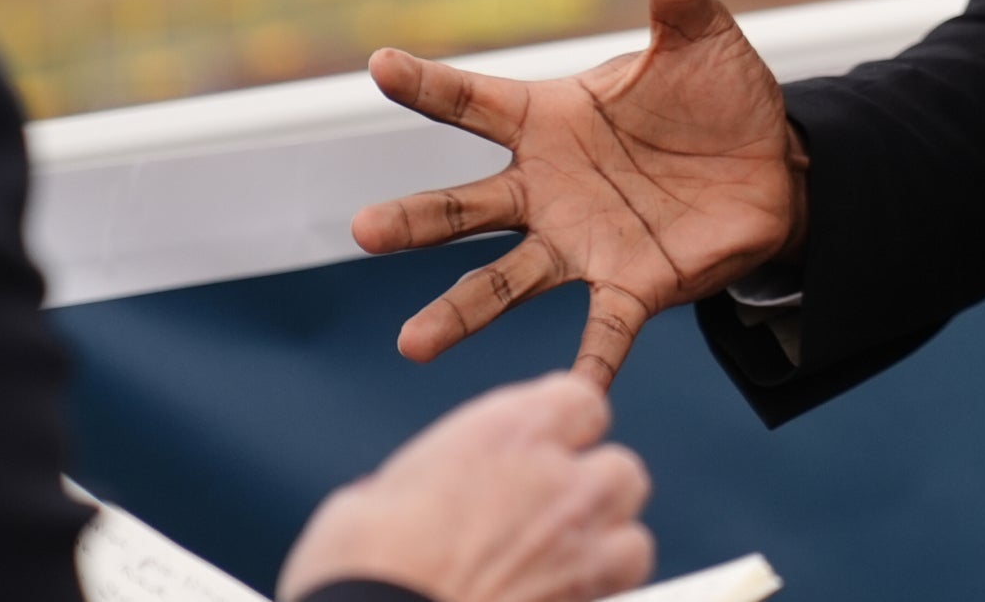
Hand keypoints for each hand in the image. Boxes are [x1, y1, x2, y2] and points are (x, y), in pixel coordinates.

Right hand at [278, 372, 653, 601]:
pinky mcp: (592, 600)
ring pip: (631, 537)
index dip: (564, 429)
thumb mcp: (368, 504)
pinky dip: (598, 595)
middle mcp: (559, 480)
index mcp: (507, 433)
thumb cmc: (354, 573)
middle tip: (545, 522)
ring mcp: (582, 546)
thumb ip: (421, 486)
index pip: (579, 402)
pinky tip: (557, 599)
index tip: (542, 452)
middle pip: (619, 471)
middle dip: (590, 494)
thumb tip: (413, 499)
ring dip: (601, 550)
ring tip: (555, 570)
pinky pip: (620, 589)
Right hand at [353, 0, 805, 384]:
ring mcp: (581, 241)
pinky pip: (602, 333)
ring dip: (461, 311)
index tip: (382, 63)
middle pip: (466, 204)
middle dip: (417, 220)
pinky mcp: (632, 285)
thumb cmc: (719, 99)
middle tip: (364, 230)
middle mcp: (547, 187)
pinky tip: (570, 403)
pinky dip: (588, 368)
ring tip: (412, 345)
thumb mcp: (701, 30)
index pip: (474, 100)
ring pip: (506, 279)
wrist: (775, 167)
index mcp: (551, 120)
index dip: (429, 83)